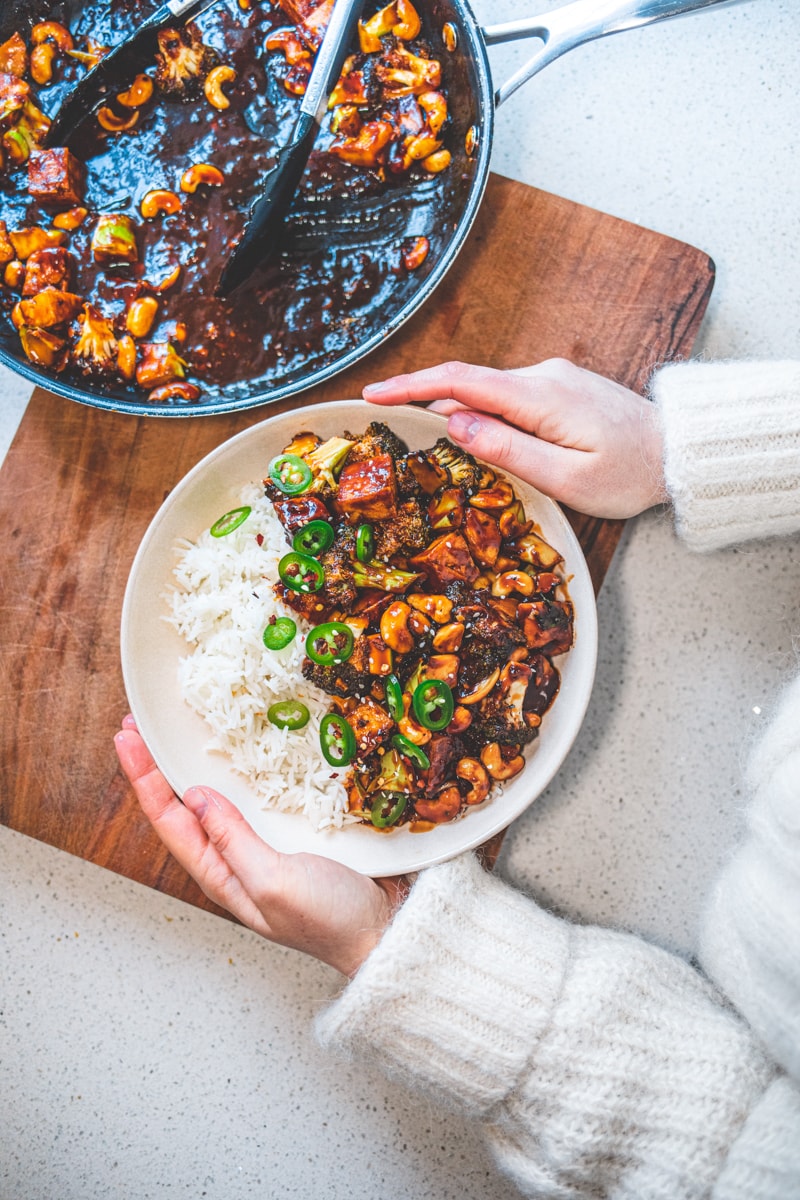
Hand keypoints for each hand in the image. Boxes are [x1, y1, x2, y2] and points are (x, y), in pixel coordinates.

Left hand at [114, 716, 405, 976]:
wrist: (389, 931)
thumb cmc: (332, 920)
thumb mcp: (274, 883)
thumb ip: (232, 840)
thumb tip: (195, 796)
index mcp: (222, 874)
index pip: (169, 821)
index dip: (144, 779)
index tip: (127, 738)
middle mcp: (236, 857)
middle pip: (184, 805)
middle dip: (157, 766)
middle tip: (137, 725)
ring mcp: (266, 843)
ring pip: (219, 797)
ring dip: (194, 763)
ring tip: (175, 731)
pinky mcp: (296, 830)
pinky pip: (259, 794)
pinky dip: (243, 768)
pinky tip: (241, 749)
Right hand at [363, 358, 667, 518]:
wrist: (679, 452)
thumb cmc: (629, 474)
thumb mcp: (567, 478)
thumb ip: (508, 451)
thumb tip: (454, 425)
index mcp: (540, 396)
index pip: (460, 381)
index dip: (411, 386)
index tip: (372, 394)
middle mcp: (542, 376)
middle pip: (468, 384)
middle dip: (422, 399)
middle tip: (382, 420)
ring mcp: (552, 379)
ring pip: (488, 393)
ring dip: (455, 411)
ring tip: (424, 439)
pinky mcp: (559, 390)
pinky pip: (507, 397)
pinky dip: (481, 413)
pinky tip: (473, 435)